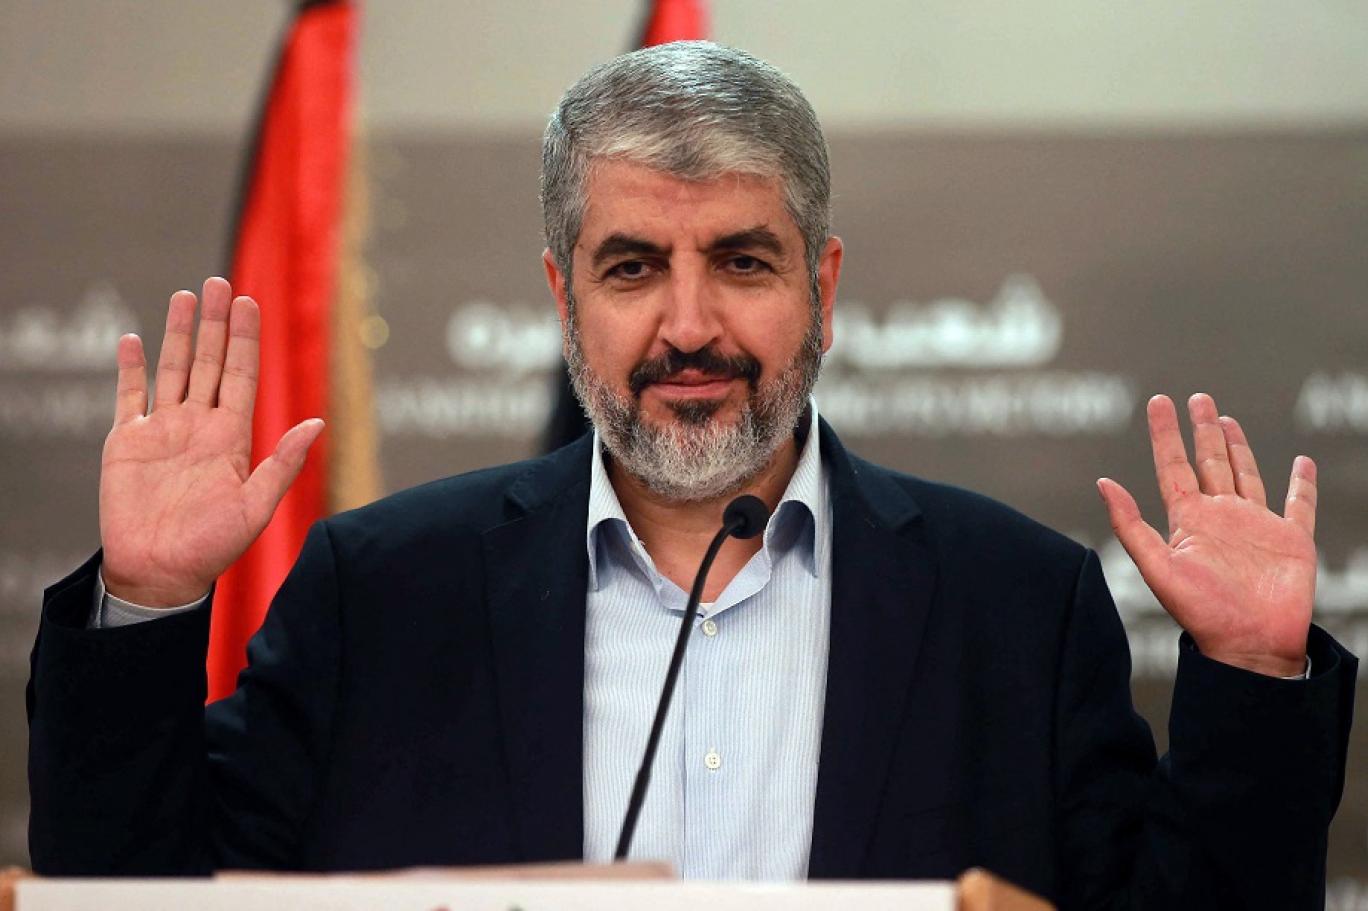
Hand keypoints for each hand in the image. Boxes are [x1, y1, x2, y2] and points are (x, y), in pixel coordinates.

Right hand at [99, 278, 323, 606]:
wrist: (160, 574)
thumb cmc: (212, 549)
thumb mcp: (256, 507)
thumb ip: (284, 463)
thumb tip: (318, 422)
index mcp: (232, 438)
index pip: (241, 376)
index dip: (245, 339)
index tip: (250, 302)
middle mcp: (199, 427)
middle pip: (209, 363)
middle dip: (216, 323)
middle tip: (220, 282)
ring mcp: (163, 432)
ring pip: (173, 370)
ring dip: (179, 333)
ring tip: (186, 296)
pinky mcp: (127, 443)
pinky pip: (129, 397)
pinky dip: (131, 368)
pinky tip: (134, 339)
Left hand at [1097, 393, 1315, 676]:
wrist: (1249, 646)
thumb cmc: (1201, 614)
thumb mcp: (1158, 567)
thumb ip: (1130, 526)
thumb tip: (1103, 483)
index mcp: (1189, 520)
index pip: (1173, 466)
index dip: (1165, 434)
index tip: (1159, 402)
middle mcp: (1221, 517)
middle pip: (1210, 462)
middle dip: (1202, 431)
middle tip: (1197, 399)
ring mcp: (1256, 525)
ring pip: (1246, 474)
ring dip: (1238, 447)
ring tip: (1226, 419)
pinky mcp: (1291, 539)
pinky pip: (1299, 504)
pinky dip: (1301, 483)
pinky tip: (1301, 462)